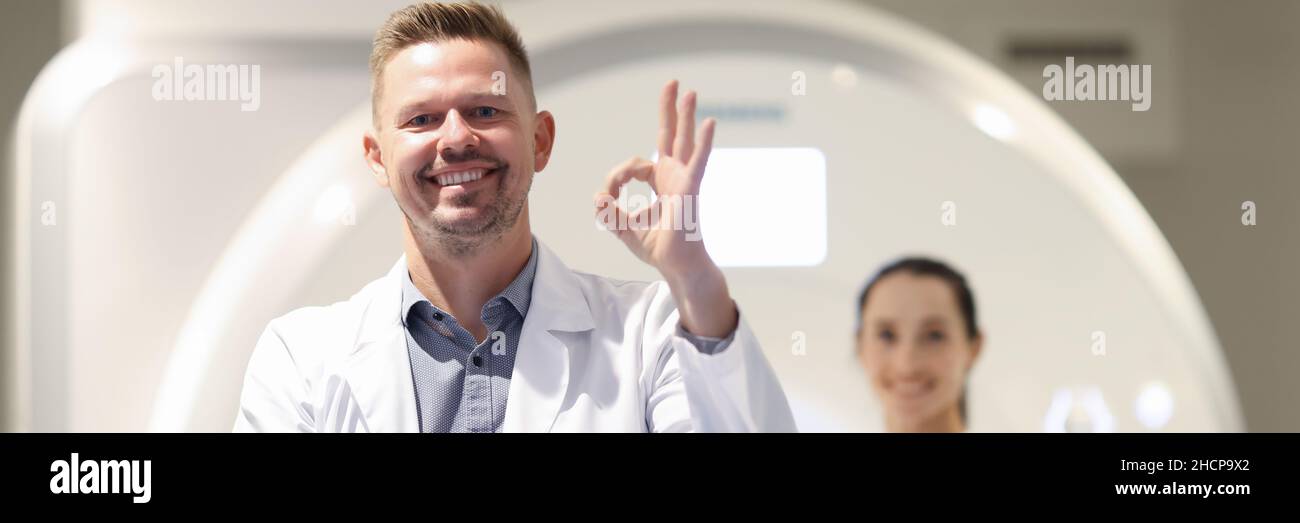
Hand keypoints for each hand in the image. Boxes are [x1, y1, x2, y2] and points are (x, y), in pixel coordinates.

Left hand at [594, 80, 736, 337]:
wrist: (677, 267)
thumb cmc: (659, 248)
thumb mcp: (624, 228)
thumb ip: (609, 212)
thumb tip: (596, 197)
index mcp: (661, 182)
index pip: (636, 164)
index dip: (618, 175)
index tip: (607, 196)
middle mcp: (675, 176)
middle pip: (671, 135)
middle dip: (670, 110)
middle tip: (674, 83)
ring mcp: (684, 180)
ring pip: (684, 141)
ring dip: (685, 116)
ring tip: (689, 92)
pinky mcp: (690, 190)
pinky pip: (698, 162)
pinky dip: (704, 142)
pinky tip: (709, 122)